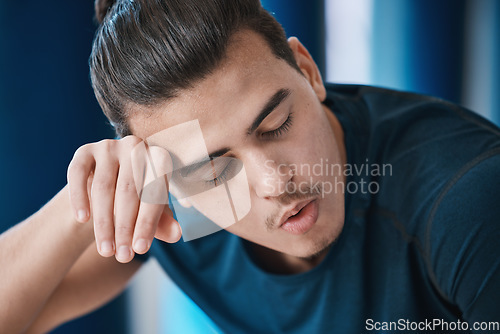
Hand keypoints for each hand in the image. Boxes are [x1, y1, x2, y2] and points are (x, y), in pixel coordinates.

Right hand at [66, 135, 180, 262]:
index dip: (147, 223)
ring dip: (104, 223)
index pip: (154, 193)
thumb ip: (163, 222)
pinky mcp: (85, 151)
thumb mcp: (151, 212)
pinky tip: (82, 220)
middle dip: (125, 228)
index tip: (140, 250)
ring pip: (104, 188)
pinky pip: (78, 174)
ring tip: (106, 250)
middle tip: (123, 256)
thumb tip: (176, 234)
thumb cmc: (138, 202)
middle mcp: (136, 147)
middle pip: (129, 191)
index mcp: (159, 159)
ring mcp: (109, 147)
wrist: (108, 187)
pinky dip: (79, 198)